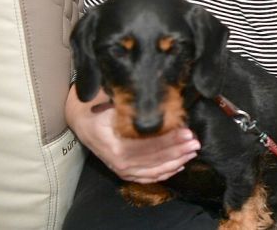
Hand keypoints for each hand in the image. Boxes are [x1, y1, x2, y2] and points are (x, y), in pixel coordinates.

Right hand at [65, 85, 199, 183]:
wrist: (81, 121)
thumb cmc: (97, 108)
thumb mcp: (109, 101)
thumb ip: (131, 104)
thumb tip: (156, 98)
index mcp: (113, 144)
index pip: (147, 145)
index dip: (168, 139)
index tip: (187, 131)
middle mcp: (117, 161)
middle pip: (153, 159)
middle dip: (177, 150)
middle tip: (195, 141)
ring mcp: (121, 169)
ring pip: (153, 170)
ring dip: (176, 161)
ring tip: (192, 151)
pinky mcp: (125, 172)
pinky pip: (148, 176)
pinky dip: (165, 172)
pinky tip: (180, 165)